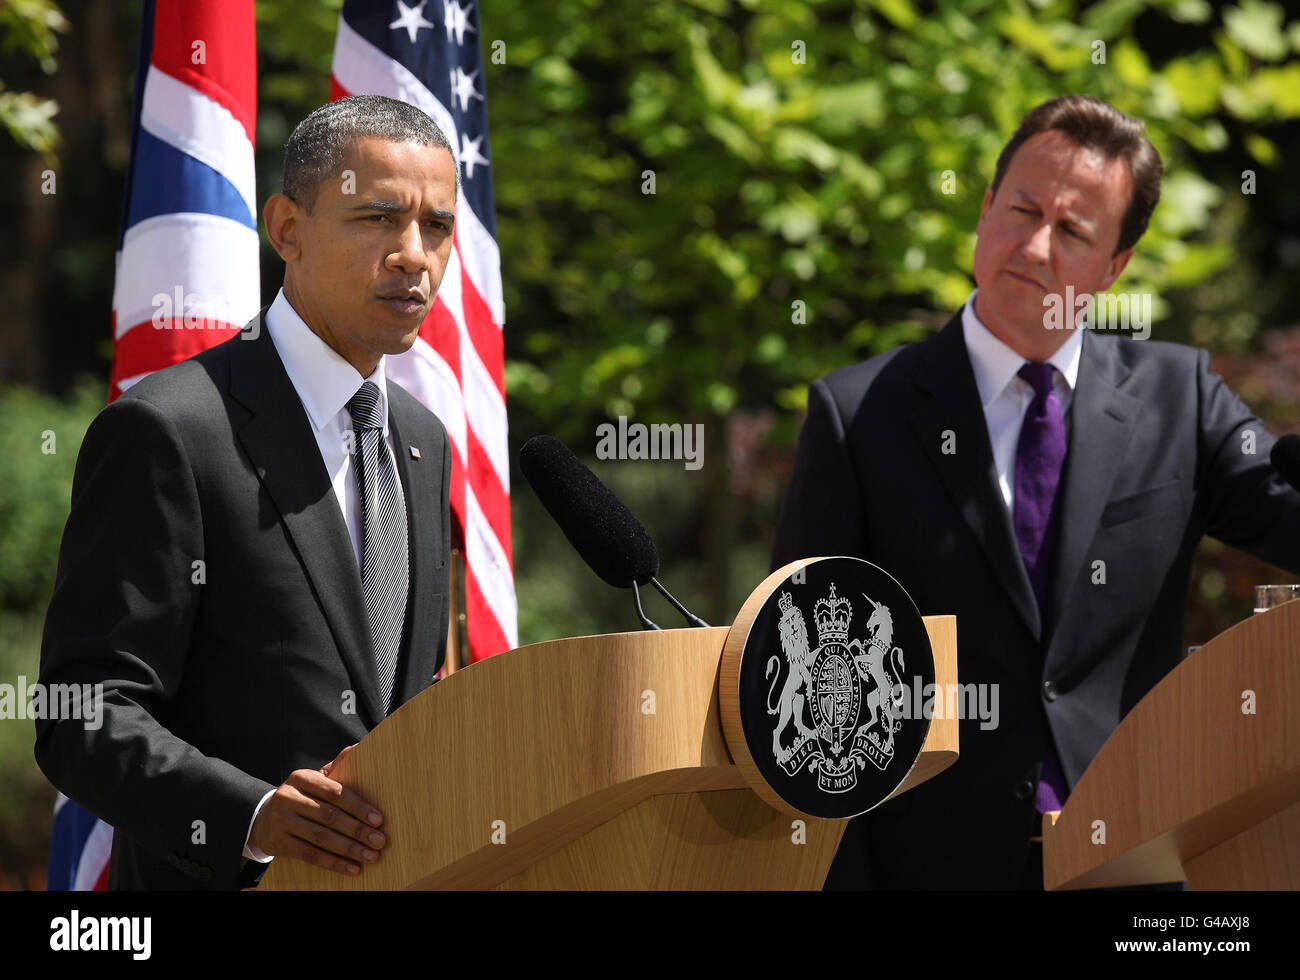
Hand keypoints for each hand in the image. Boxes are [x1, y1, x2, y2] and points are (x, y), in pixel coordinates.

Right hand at [248, 743, 385, 875]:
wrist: (263, 817)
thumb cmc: (301, 796)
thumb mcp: (314, 779)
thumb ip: (336, 767)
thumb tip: (359, 747)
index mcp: (301, 778)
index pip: (335, 792)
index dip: (358, 806)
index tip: (378, 819)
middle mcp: (288, 797)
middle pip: (329, 816)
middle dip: (358, 830)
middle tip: (380, 841)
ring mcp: (281, 821)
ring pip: (321, 837)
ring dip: (349, 849)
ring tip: (371, 856)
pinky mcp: (278, 842)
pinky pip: (310, 855)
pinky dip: (333, 863)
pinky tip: (352, 868)